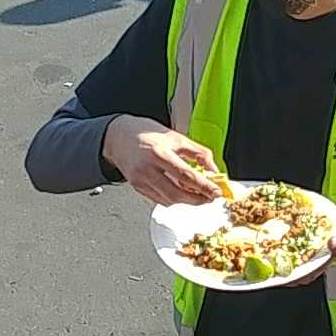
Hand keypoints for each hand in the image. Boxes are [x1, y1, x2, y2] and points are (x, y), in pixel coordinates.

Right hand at [103, 116, 222, 205]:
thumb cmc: (147, 134)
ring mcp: (140, 180)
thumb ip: (198, 153)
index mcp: (159, 153)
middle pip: (176, 193)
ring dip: (186, 201)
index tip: (216, 192)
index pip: (186, 175)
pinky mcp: (137, 187)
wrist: (119, 136)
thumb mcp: (176, 137)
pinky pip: (159, 199)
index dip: (204, 186)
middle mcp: (147, 168)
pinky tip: (182, 193)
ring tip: (198, 195)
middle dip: (197, 199)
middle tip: (210, 197)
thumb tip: (213, 169)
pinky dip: (174, 199)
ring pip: (168, 200)